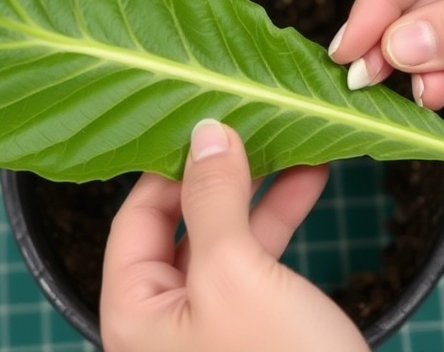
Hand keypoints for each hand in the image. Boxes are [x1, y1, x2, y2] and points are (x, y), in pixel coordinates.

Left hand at [100, 119, 367, 351]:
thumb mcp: (237, 275)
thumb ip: (213, 200)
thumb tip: (204, 132)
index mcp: (134, 311)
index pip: (136, 215)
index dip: (170, 164)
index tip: (208, 116)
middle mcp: (164, 318)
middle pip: (180, 221)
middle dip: (221, 171)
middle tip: (251, 120)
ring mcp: (211, 324)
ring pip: (225, 236)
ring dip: (259, 188)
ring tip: (291, 138)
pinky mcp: (254, 327)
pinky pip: (258, 259)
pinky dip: (280, 218)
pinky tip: (310, 179)